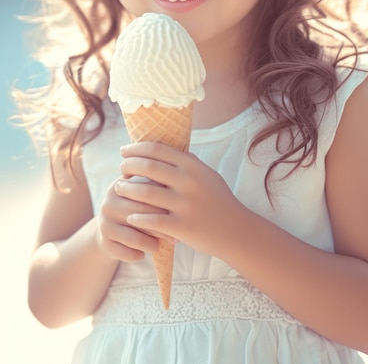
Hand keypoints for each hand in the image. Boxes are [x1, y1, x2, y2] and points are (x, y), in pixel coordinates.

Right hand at [96, 173, 172, 262]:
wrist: (108, 230)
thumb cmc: (136, 210)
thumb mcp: (141, 196)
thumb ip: (156, 189)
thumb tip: (183, 195)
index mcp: (120, 185)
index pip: (146, 193)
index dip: (164, 205)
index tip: (180, 215)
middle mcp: (109, 203)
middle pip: (141, 215)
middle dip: (161, 228)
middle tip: (175, 237)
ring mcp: (104, 224)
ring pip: (134, 238)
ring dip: (151, 245)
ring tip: (159, 246)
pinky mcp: (103, 243)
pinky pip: (126, 253)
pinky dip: (138, 255)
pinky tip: (144, 254)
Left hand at [117, 142, 244, 257]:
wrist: (236, 230)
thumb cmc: (218, 200)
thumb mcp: (206, 174)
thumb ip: (185, 163)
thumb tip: (158, 149)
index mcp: (193, 166)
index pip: (157, 149)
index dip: (136, 148)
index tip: (124, 151)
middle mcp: (189, 182)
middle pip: (147, 167)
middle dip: (128, 166)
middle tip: (121, 169)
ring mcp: (186, 205)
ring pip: (145, 193)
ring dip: (127, 189)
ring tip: (119, 188)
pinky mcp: (182, 227)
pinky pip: (152, 220)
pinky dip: (138, 218)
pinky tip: (130, 217)